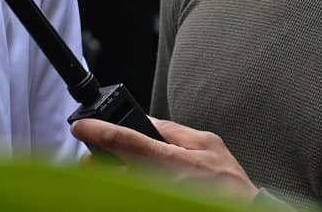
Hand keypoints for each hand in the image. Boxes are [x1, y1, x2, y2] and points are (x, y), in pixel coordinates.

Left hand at [70, 117, 257, 202]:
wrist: (242, 210)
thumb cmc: (228, 182)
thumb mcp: (207, 143)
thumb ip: (172, 130)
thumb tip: (146, 120)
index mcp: (168, 159)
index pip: (124, 140)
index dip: (97, 131)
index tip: (79, 126)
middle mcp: (156, 181)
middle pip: (108, 169)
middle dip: (96, 159)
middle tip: (96, 153)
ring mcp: (152, 197)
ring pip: (115, 186)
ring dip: (110, 175)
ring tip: (116, 168)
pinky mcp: (151, 205)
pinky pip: (128, 196)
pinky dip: (126, 187)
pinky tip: (133, 181)